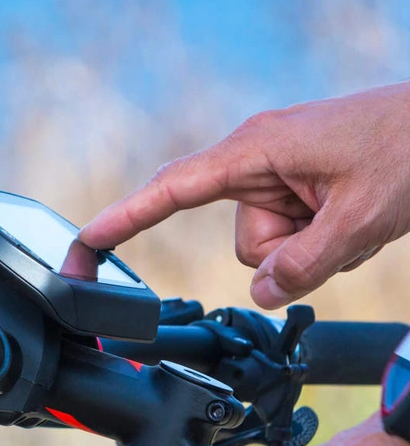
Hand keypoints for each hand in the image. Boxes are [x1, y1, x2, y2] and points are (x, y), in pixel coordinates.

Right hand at [78, 83, 409, 308]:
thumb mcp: (360, 217)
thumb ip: (304, 263)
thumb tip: (262, 295)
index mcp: (254, 150)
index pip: (171, 191)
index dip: (123, 219)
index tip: (84, 244)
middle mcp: (256, 159)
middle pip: (242, 241)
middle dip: (285, 255)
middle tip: (342, 233)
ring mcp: (278, 172)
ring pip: (269, 246)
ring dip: (312, 250)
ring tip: (357, 218)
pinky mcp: (297, 183)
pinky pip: (291, 235)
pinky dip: (323, 241)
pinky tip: (357, 217)